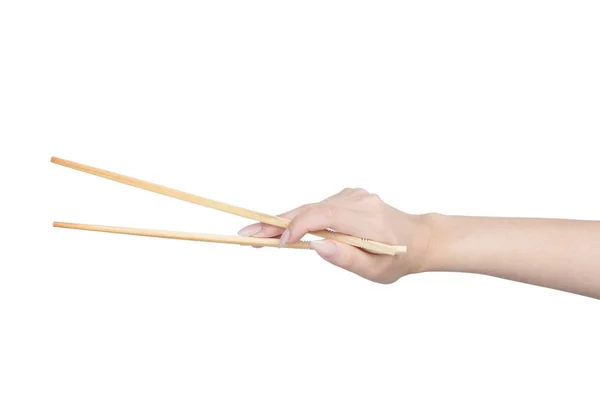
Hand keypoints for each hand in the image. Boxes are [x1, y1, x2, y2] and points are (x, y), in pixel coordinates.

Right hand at [237, 188, 432, 282]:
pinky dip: (299, 218)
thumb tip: (314, 246)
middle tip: (245, 234)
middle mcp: (356, 199)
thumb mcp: (376, 269)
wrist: (417, 238)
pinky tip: (282, 230)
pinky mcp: (347, 196)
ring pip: (310, 207)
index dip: (295, 229)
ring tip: (256, 235)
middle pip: (308, 209)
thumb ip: (346, 257)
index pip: (321, 216)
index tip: (276, 245)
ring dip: (283, 221)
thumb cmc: (397, 259)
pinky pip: (318, 207)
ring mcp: (351, 195)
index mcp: (364, 218)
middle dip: (274, 222)